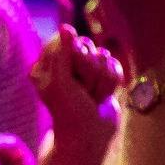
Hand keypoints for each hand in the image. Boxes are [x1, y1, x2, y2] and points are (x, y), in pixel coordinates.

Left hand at [32, 23, 121, 155]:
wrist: (89, 137)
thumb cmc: (70, 112)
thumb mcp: (60, 81)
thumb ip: (63, 53)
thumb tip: (66, 27)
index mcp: (48, 64)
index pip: (67, 41)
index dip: (74, 57)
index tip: (72, 78)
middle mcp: (66, 65)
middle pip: (87, 47)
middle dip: (89, 71)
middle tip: (82, 92)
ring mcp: (86, 71)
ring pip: (104, 57)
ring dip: (100, 82)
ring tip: (92, 98)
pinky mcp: (103, 77)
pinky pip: (115, 66)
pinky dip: (111, 84)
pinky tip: (102, 98)